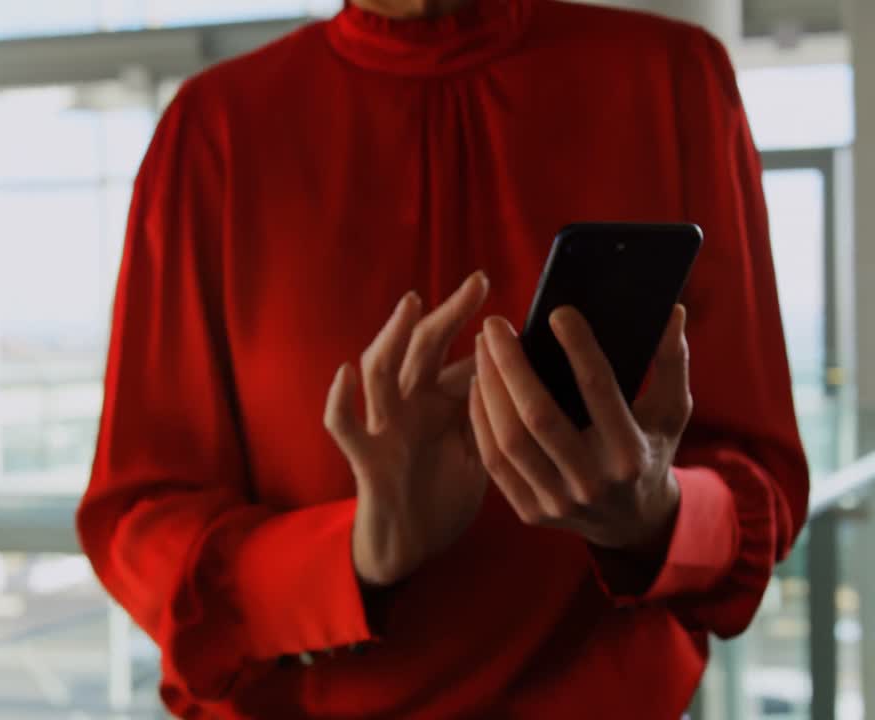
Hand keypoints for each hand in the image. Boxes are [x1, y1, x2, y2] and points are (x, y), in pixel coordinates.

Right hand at [324, 272, 489, 586]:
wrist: (414, 543)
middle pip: (424, 347)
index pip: (461, 356)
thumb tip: (534, 383)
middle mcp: (410, 404)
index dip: (485, 335)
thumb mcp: (480, 450)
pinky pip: (344, 424)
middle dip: (448, 313)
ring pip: (380, 371)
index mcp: (440, 401)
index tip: (518, 312)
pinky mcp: (364, 456)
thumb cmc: (447, 493)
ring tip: (411, 306)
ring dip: (393, 335)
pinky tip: (345, 374)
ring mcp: (384, 426)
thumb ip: (494, 416)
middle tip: (479, 283)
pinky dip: (340, 398)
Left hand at [468, 305, 691, 551]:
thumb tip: (671, 313)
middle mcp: (593, 482)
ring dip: (489, 386)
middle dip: (511, 364)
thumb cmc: (650, 448)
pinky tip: (478, 384)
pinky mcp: (531, 512)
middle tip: (495, 324)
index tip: (558, 312)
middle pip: (538, 415)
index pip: (598, 390)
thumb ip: (671, 362)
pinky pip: (494, 462)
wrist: (632, 520)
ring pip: (509, 439)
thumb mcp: (671, 411)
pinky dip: (481, 419)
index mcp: (631, 453)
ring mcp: (559, 501)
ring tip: (482, 347)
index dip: (578, 347)